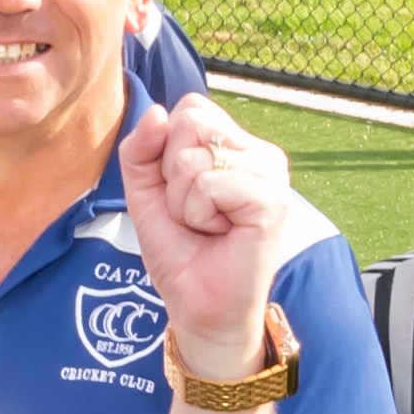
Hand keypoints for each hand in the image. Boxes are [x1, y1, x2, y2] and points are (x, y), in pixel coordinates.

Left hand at [110, 97, 313, 371]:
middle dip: (171, 174)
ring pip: (194, 156)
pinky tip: (218, 233)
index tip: (181, 193)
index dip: (166, 151)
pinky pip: (210, 184)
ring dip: (183, 200)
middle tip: (193, 212)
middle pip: (190, 121)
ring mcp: (271, 175)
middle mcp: (261, 154)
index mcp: (237, 145)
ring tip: (206, 226)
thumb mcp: (146, 192)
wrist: (198, 305)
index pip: (190, 108)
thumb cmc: (181, 251)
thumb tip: (157, 112)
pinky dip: (198, 214)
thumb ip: (141, 149)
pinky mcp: (271, 201)